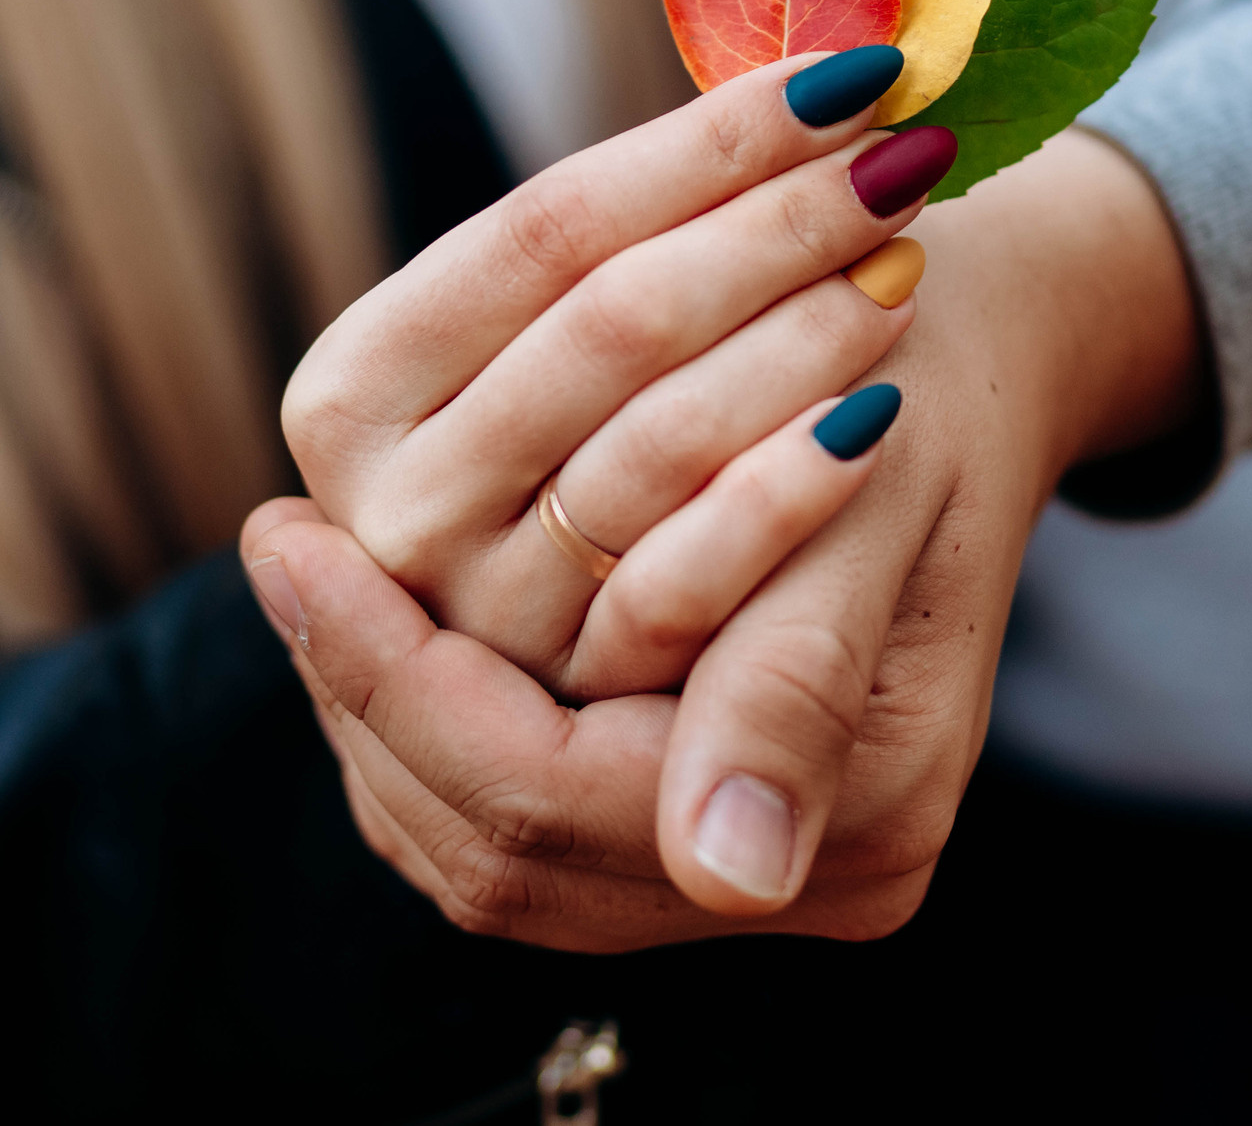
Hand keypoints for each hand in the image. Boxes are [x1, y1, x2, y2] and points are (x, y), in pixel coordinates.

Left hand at [244, 130, 1204, 940]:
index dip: (393, 677)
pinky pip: (511, 795)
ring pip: (483, 831)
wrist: (969, 369)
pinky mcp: (682, 800)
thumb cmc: (921, 396)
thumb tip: (728, 872)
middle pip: (497, 842)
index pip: (550, 810)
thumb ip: (790, 683)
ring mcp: (736, 860)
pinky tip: (382, 613)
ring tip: (313, 576)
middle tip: (282, 546)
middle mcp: (789, 883)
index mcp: (861, 834)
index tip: (284, 537)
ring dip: (391, 695)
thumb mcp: (864, 505)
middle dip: (375, 684)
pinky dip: (438, 700)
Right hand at [277, 47, 952, 697]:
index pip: (551, 228)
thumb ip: (645, 214)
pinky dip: (788, 491)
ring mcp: (472, 621)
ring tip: (906, 251)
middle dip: (778, 224)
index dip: (713, 143)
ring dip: (802, 334)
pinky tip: (881, 413)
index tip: (851, 69)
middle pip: (613, 324)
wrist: (581, 645)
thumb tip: (818, 0)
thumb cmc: (599, 433)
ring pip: (659, 444)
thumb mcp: (568, 330)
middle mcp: (381, 509)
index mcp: (354, 387)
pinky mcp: (566, 715)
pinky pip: (688, 591)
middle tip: (908, 148)